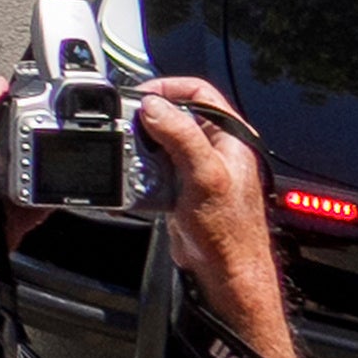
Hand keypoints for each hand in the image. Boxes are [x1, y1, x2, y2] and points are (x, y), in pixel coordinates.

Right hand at [136, 73, 283, 332]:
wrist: (225, 270)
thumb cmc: (229, 231)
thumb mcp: (204, 176)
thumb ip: (181, 137)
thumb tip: (155, 107)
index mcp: (229, 136)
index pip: (198, 91)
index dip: (167, 88)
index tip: (140, 97)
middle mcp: (215, 148)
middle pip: (173, 116)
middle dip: (147, 124)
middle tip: (129, 131)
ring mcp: (197, 168)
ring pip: (159, 143)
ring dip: (142, 152)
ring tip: (134, 163)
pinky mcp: (181, 187)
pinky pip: (154, 169)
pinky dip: (141, 174)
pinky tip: (139, 185)